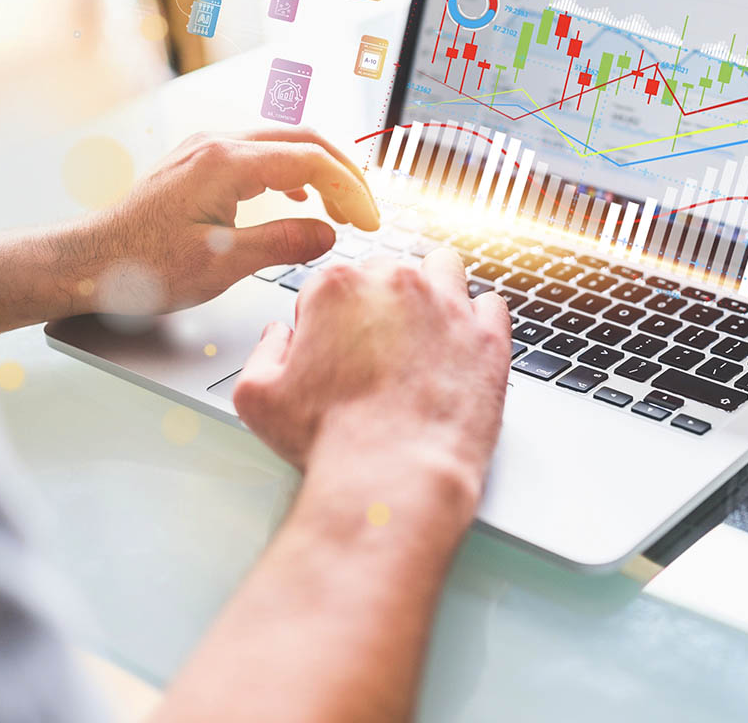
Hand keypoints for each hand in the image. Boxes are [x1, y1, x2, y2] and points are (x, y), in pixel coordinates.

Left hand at [0, 127, 378, 336]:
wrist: (88, 264)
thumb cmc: (142, 267)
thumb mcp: (220, 264)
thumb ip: (281, 244)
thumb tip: (328, 235)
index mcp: (226, 163)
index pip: (311, 160)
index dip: (350, 190)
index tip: (370, 222)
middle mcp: (217, 145)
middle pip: (303, 139)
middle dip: (344, 174)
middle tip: (367, 211)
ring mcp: (207, 150)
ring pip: (284, 143)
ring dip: (321, 171)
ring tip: (342, 207)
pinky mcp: (201, 165)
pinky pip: (261, 155)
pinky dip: (293, 173)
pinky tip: (300, 197)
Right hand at [232, 249, 511, 507]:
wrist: (393, 477)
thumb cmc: (330, 441)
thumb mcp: (257, 397)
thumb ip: (263, 351)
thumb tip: (279, 335)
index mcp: (338, 287)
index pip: (331, 283)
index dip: (328, 318)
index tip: (333, 349)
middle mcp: (396, 284)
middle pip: (387, 273)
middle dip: (380, 303)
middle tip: (377, 349)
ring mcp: (448, 306)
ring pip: (443, 270)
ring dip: (433, 290)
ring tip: (424, 331)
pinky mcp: (488, 336)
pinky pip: (491, 304)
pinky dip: (478, 319)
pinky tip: (463, 344)